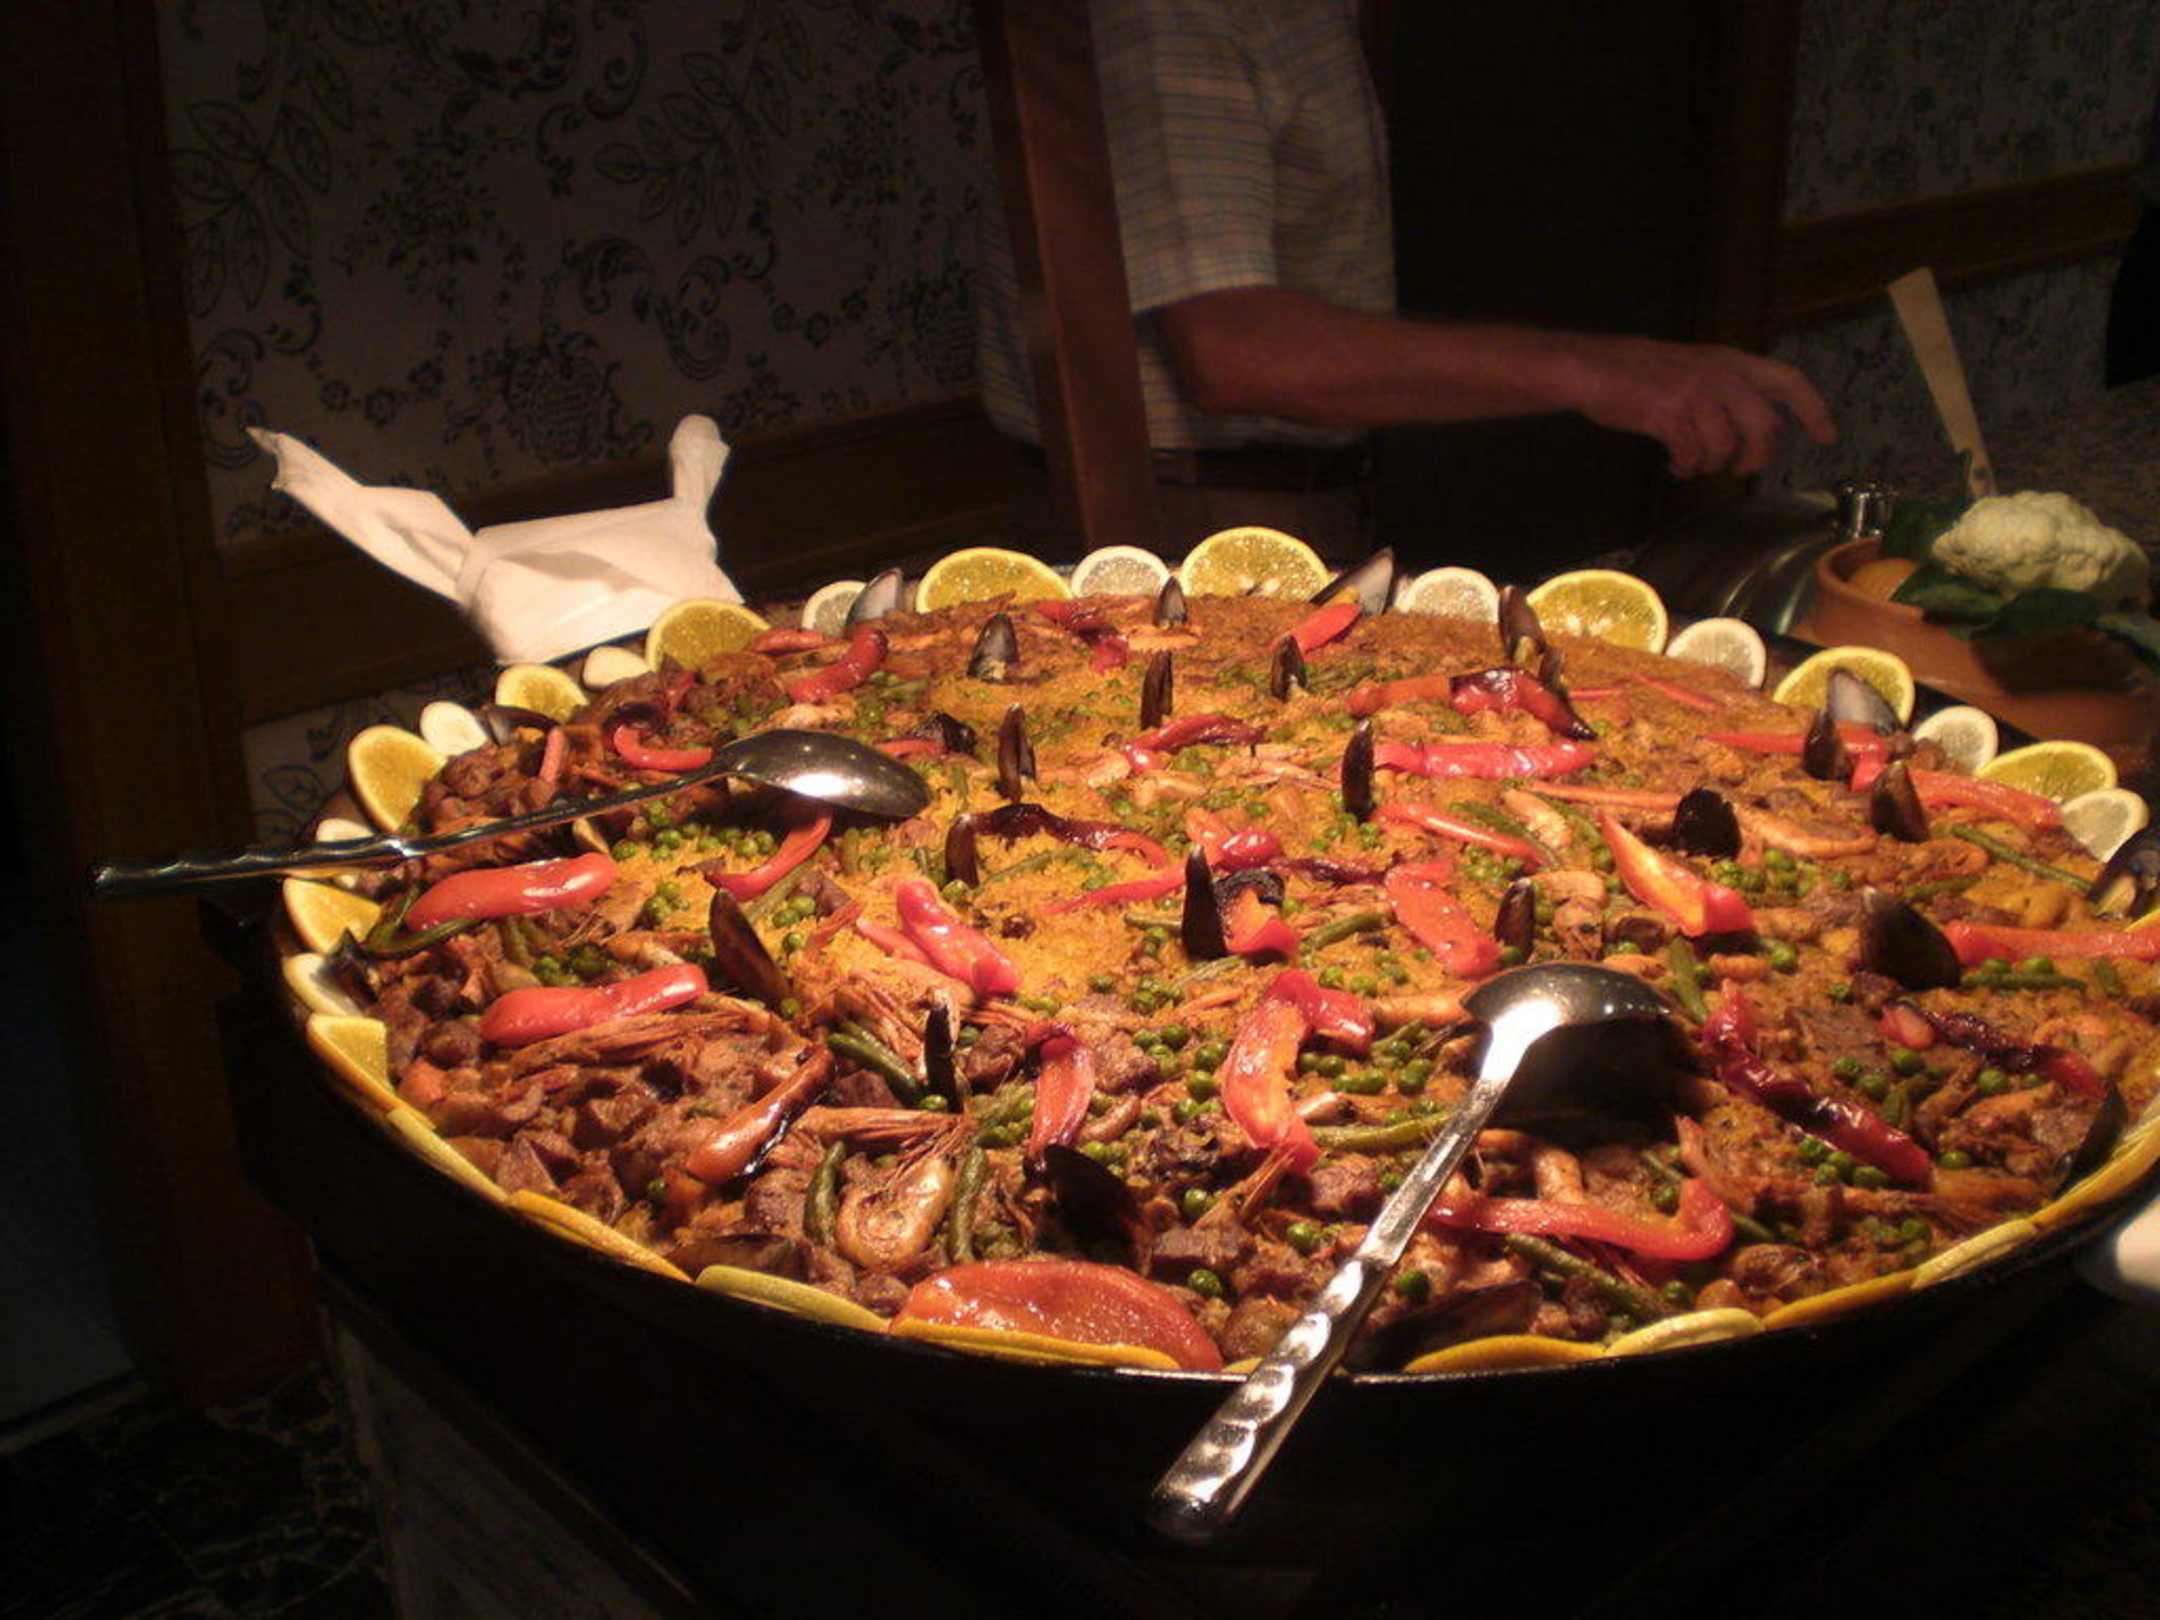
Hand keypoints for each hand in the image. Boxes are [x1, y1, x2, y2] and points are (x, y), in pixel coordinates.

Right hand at [1578, 338, 1837, 478]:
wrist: (1595, 369)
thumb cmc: (1644, 372)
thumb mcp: (1697, 368)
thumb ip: (1729, 391)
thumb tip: (1758, 429)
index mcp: (1732, 362)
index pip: (1788, 382)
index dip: (1812, 410)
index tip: (1826, 437)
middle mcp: (1720, 375)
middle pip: (1764, 426)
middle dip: (1757, 456)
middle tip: (1742, 468)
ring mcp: (1695, 395)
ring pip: (1726, 445)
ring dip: (1713, 464)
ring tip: (1695, 464)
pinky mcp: (1668, 415)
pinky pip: (1691, 453)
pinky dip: (1686, 467)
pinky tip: (1675, 465)